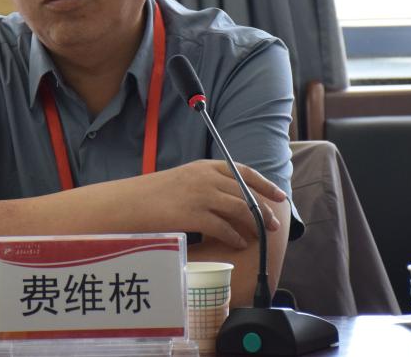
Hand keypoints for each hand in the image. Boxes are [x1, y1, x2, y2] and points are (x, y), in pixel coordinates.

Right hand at [130, 159, 286, 248]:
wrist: (130, 202)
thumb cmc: (154, 194)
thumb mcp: (184, 180)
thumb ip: (206, 184)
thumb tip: (229, 199)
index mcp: (204, 166)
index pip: (243, 171)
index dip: (264, 184)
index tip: (279, 195)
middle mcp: (206, 178)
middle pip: (246, 193)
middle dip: (264, 209)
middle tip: (274, 224)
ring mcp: (200, 195)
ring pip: (239, 209)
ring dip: (255, 224)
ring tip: (262, 235)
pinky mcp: (193, 214)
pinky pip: (223, 227)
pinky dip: (234, 236)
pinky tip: (238, 243)